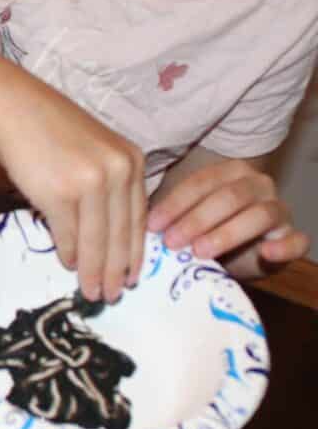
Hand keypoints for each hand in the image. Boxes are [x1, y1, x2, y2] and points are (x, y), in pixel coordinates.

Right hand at [0, 79, 146, 303]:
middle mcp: (118, 172)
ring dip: (94, 270)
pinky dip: (69, 253)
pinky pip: (69, 233)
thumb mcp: (95, 151)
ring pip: (97, 240)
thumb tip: (105, 231)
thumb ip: (108, 184)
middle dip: (117, 270)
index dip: (135, 252)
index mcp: (132, 161)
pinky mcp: (60, 193)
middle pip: (121, 234)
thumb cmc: (50, 129)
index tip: (132, 276)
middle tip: (114, 295)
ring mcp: (90, 183)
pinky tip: (68, 264)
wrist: (14, 108)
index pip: (138, 218)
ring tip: (92, 292)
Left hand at [146, 158, 309, 278]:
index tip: (152, 225)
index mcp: (228, 173)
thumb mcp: (182, 221)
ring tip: (199, 251)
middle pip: (228, 197)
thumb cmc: (202, 232)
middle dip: (197, 219)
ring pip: (259, 215)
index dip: (175, 204)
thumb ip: (166, 217)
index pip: (200, 183)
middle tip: (172, 241)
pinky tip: (267, 253)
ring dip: (227, 233)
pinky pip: (296, 240)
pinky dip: (284, 246)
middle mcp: (257, 185)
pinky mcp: (292, 237)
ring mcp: (278, 209)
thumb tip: (131, 225)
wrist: (234, 255)